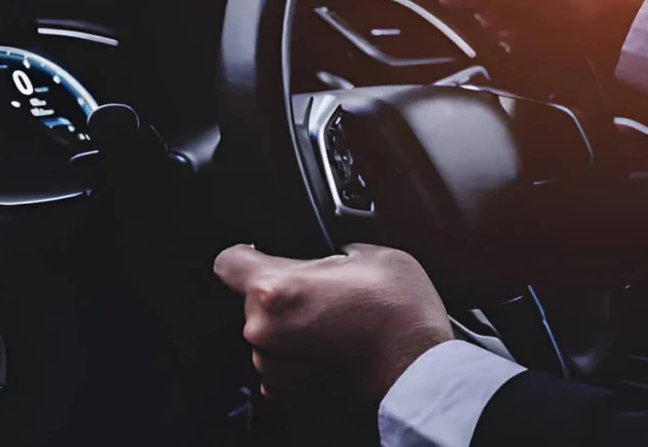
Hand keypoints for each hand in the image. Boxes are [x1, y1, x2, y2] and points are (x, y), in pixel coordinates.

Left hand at [213, 243, 452, 404]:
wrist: (419, 374)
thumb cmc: (401, 316)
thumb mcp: (374, 255)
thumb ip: (335, 251)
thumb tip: (332, 255)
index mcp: (277, 289)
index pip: (229, 261)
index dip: (244, 254)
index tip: (256, 254)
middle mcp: (264, 332)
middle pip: (253, 301)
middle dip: (283, 295)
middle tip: (325, 294)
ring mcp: (274, 369)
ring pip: (269, 336)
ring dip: (292, 330)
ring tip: (336, 326)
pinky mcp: (288, 397)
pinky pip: (282, 368)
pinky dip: (301, 360)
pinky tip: (334, 352)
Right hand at [434, 0, 647, 63]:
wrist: (625, 39)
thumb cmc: (589, 6)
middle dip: (486, 5)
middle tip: (506, 17)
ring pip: (492, 6)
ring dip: (503, 24)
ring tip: (527, 31)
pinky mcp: (539, 10)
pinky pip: (509, 22)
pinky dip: (515, 34)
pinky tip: (532, 40)